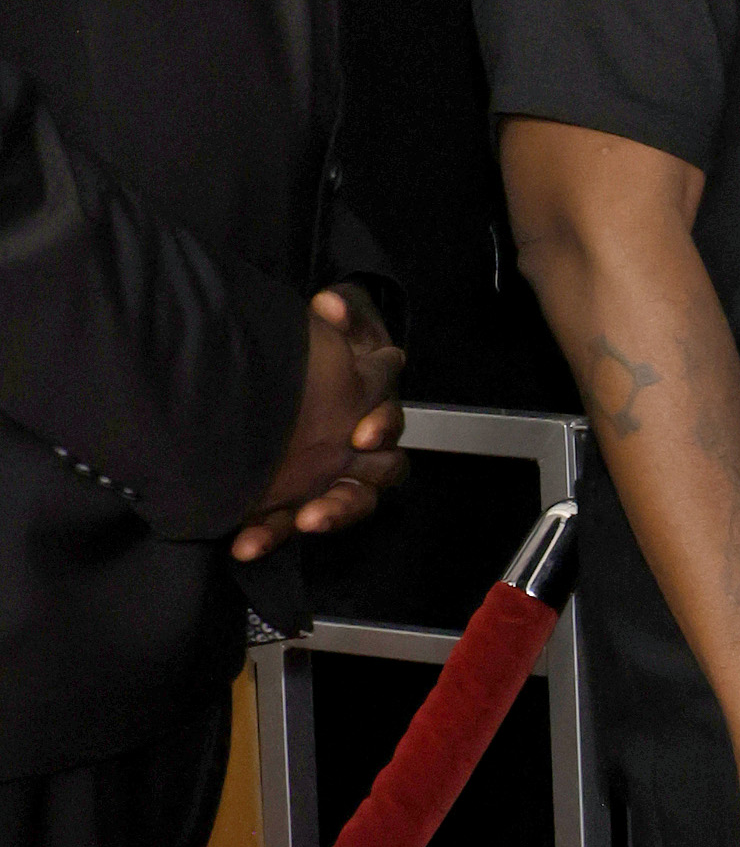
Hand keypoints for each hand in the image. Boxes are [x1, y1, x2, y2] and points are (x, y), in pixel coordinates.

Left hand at [231, 286, 406, 559]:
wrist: (290, 371)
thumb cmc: (322, 352)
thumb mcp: (333, 325)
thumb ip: (339, 314)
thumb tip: (329, 303)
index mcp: (373, 412)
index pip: (388, 423)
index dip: (379, 428)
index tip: (360, 434)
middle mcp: (361, 453)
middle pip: (371, 482)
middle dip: (347, 498)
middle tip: (318, 511)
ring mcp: (331, 479)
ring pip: (339, 508)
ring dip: (318, 520)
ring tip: (292, 528)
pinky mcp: (296, 499)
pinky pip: (288, 523)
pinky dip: (268, 534)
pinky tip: (244, 543)